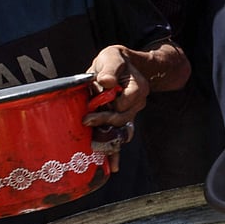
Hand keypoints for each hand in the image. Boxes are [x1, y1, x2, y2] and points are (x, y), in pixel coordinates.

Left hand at [83, 46, 150, 170]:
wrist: (118, 65)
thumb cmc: (114, 60)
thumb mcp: (112, 57)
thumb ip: (109, 69)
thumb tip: (105, 82)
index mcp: (138, 87)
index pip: (126, 101)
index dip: (112, 103)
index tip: (94, 103)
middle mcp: (137, 103)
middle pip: (123, 118)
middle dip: (105, 121)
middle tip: (86, 120)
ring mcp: (130, 114)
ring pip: (122, 131)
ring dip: (110, 141)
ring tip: (100, 156)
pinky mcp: (120, 121)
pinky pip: (119, 137)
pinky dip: (115, 151)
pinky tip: (111, 165)